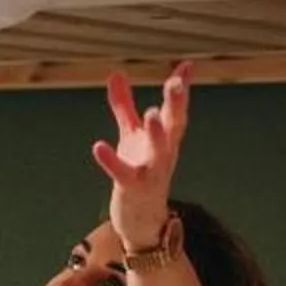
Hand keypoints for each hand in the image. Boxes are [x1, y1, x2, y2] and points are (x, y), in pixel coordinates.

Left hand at [92, 65, 192, 248]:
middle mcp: (163, 153)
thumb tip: (116, 73)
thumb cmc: (140, 171)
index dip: (181, 88)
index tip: (187, 66)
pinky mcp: (131, 187)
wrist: (143, 220)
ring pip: (158, 152)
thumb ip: (124, 105)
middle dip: (176, 106)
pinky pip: (122, 173)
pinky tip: (99, 146)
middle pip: (173, 127)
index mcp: (165, 138)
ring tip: (151, 113)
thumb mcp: (131, 135)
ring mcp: (150, 171)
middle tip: (176, 83)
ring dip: (156, 134)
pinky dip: (111, 161)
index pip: (176, 110)